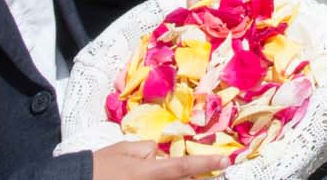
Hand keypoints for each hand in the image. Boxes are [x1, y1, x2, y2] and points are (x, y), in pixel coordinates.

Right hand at [90, 140, 227, 178]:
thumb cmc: (100, 165)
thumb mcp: (124, 149)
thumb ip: (148, 149)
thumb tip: (163, 154)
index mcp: (150, 172)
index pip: (184, 167)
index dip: (207, 163)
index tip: (226, 160)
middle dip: (195, 176)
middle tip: (211, 165)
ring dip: (181, 177)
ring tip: (163, 168)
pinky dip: (167, 178)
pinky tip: (146, 171)